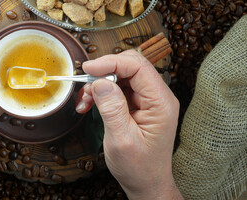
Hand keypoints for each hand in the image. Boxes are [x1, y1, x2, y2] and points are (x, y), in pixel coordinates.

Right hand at [76, 50, 182, 198]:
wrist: (146, 183)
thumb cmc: (139, 167)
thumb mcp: (122, 140)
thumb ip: (112, 108)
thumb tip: (100, 82)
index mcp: (161, 103)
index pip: (138, 67)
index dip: (111, 62)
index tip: (88, 68)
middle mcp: (157, 97)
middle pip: (130, 66)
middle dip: (104, 72)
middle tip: (85, 85)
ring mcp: (148, 100)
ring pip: (121, 76)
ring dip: (99, 84)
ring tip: (85, 101)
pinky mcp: (138, 104)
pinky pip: (118, 88)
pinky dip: (101, 93)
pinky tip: (89, 104)